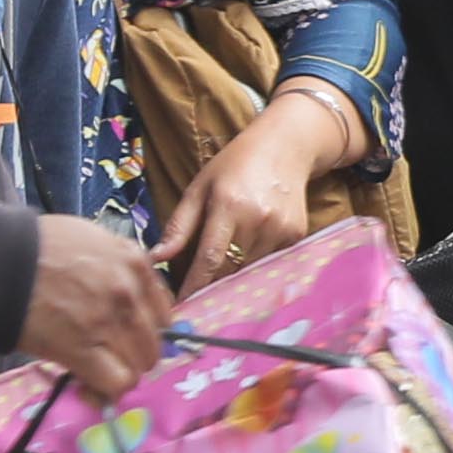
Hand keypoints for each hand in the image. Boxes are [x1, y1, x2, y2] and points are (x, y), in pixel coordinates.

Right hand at [17, 218, 171, 400]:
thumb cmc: (37, 247)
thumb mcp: (91, 239)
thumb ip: (117, 264)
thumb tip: (126, 295)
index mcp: (134, 262)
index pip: (163, 312)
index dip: (146, 330)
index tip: (127, 336)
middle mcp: (128, 293)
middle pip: (152, 344)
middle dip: (133, 355)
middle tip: (107, 357)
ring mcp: (108, 323)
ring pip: (137, 367)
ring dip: (118, 374)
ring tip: (94, 373)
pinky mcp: (83, 350)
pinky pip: (115, 384)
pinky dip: (104, 392)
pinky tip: (86, 386)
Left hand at [153, 95, 342, 288]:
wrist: (285, 146)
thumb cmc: (234, 165)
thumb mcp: (200, 187)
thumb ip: (179, 226)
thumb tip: (156, 258)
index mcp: (229, 205)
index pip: (209, 259)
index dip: (194, 286)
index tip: (181, 306)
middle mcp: (258, 219)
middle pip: (229, 270)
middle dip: (211, 285)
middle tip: (195, 297)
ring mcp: (281, 229)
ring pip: (249, 269)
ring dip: (232, 275)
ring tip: (222, 268)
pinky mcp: (296, 235)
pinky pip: (269, 262)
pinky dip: (254, 262)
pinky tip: (249, 245)